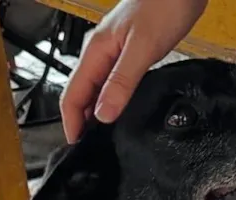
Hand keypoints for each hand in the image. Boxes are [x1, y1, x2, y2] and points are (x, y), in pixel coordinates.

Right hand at [60, 0, 208, 141]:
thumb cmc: (164, 5)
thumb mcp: (142, 48)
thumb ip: (121, 82)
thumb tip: (102, 115)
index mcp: (96, 51)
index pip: (72, 95)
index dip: (71, 123)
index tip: (77, 147)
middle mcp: (100, 53)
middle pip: (81, 94)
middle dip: (81, 123)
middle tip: (92, 150)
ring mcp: (114, 53)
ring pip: (96, 90)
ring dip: (97, 114)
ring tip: (105, 138)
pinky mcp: (130, 54)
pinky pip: (113, 84)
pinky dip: (112, 102)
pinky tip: (122, 113)